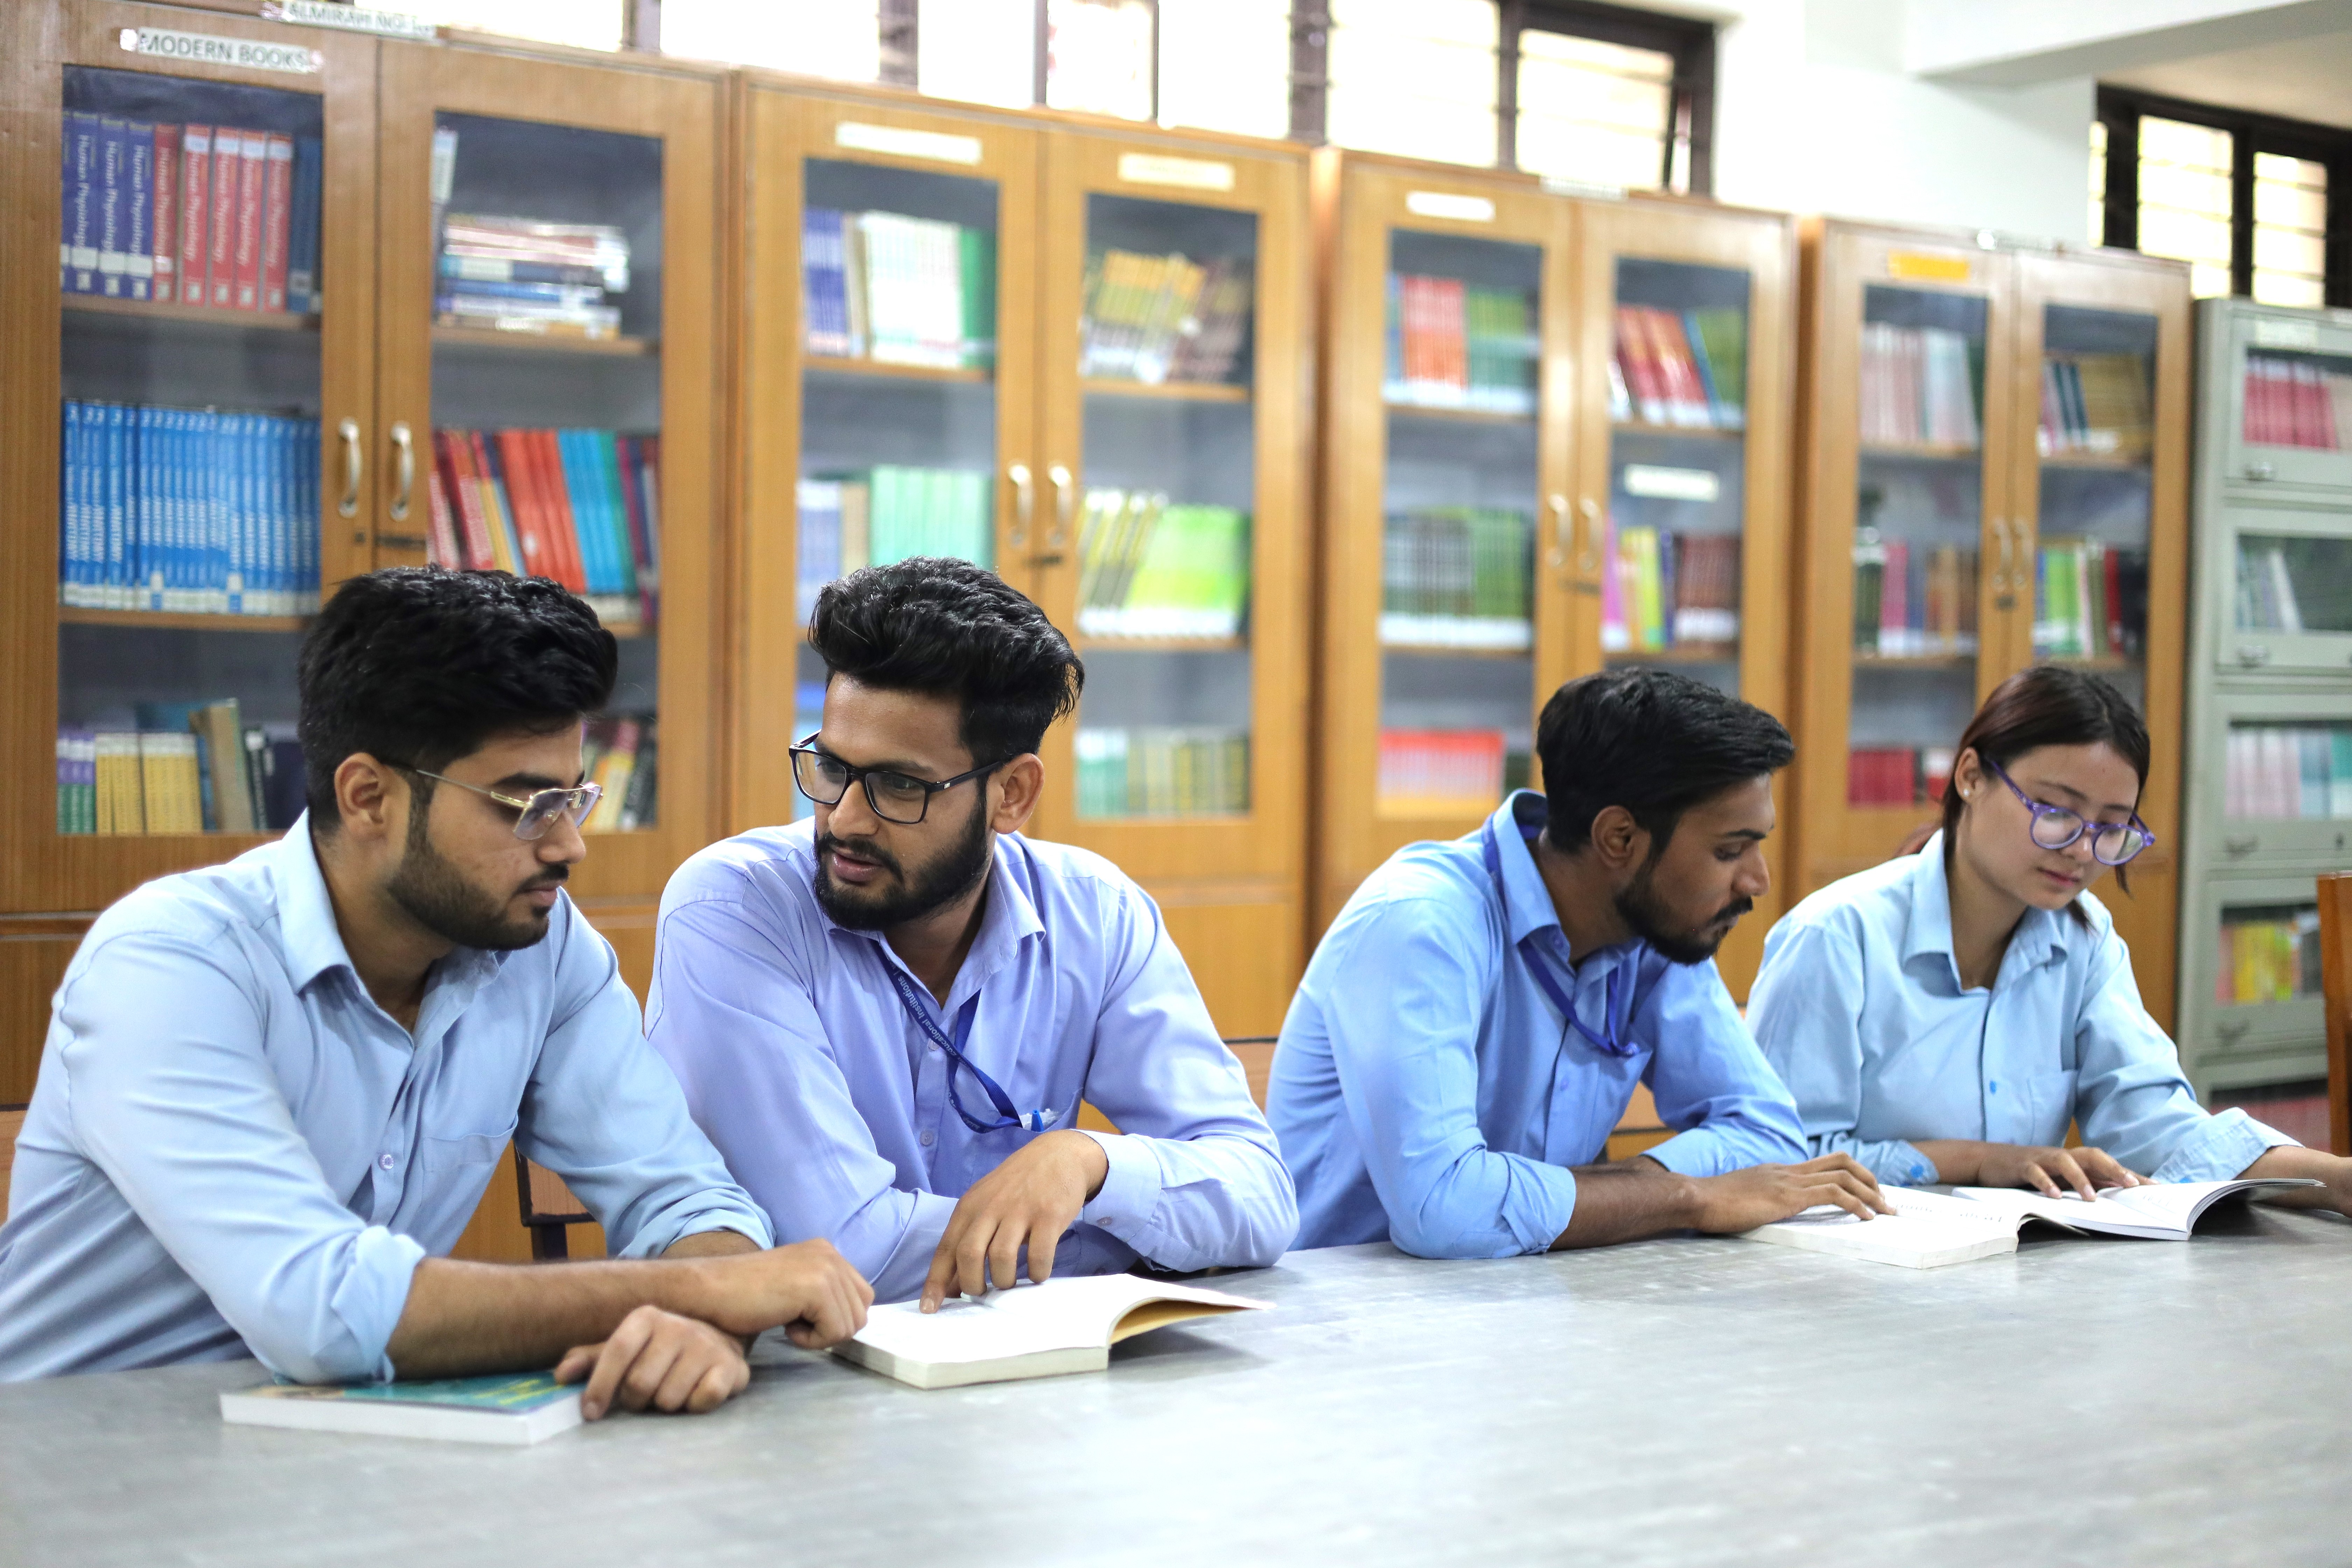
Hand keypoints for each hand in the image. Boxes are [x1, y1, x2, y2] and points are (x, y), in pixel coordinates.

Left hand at [554, 1305, 748, 1420]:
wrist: (717, 1342)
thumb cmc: (660, 1351)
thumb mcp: (625, 1349)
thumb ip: (591, 1359)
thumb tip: (560, 1376)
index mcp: (647, 1317)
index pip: (616, 1351)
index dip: (599, 1385)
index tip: (590, 1413)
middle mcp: (678, 1325)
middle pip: (640, 1384)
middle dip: (637, 1401)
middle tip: (645, 1396)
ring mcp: (707, 1345)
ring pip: (669, 1399)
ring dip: (666, 1405)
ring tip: (671, 1391)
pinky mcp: (731, 1366)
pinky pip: (702, 1401)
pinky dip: (695, 1406)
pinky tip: (695, 1393)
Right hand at [696, 1238, 873, 1348]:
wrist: (710, 1291)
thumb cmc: (745, 1297)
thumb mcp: (794, 1286)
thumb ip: (824, 1291)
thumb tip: (852, 1317)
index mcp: (826, 1251)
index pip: (862, 1296)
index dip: (836, 1318)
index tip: (802, 1317)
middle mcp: (830, 1254)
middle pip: (861, 1312)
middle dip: (830, 1328)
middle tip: (793, 1322)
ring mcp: (825, 1268)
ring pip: (850, 1325)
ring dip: (819, 1335)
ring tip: (786, 1321)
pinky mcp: (816, 1288)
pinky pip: (834, 1332)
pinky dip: (810, 1340)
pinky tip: (784, 1326)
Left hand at [921, 1129, 1109, 1310]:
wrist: (1058, 1155)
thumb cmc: (1016, 1186)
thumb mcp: (985, 1204)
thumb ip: (968, 1238)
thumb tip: (951, 1286)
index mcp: (969, 1207)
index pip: (946, 1249)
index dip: (936, 1282)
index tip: (929, 1310)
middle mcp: (991, 1208)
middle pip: (969, 1255)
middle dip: (973, 1284)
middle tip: (983, 1293)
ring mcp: (1020, 1211)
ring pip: (1001, 1258)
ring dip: (1004, 1280)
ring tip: (1010, 1282)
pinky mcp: (1049, 1216)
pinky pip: (1039, 1255)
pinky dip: (1037, 1273)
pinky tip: (1038, 1273)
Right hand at [1686, 1154, 1892, 1232]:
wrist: (1696, 1197)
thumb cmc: (1712, 1204)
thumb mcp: (1743, 1197)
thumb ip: (1760, 1199)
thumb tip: (1768, 1211)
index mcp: (1778, 1171)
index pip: (1823, 1164)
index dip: (1851, 1174)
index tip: (1866, 1193)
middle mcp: (1788, 1171)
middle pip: (1841, 1161)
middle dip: (1869, 1178)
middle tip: (1884, 1200)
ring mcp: (1789, 1181)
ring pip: (1844, 1176)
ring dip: (1871, 1194)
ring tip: (1885, 1211)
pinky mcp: (1788, 1196)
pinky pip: (1833, 1195)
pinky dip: (1856, 1205)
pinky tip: (1865, 1218)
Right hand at [1974, 1143, 2139, 1201]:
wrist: (1990, 1160)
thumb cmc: (2031, 1172)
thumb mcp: (2060, 1178)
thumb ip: (2085, 1183)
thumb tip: (2117, 1194)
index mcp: (2075, 1160)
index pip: (2108, 1165)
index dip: (2131, 1174)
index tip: (2155, 1187)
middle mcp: (2063, 1156)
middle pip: (2093, 1156)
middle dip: (2114, 1169)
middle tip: (2131, 1185)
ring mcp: (2042, 1158)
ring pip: (2066, 1161)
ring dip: (2080, 1178)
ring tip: (2092, 1197)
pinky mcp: (2022, 1165)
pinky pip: (2036, 1172)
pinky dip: (2046, 1183)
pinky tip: (2054, 1196)